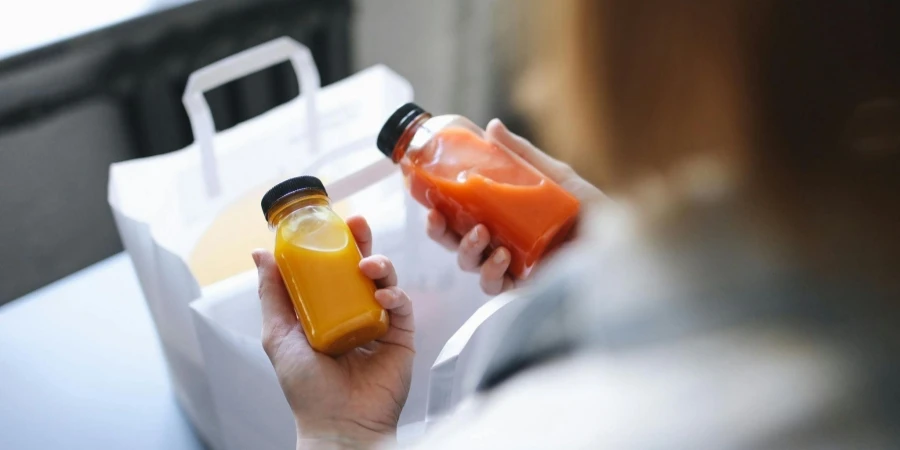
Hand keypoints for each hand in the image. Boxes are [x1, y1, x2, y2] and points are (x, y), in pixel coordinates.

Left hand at [252, 216, 413, 449]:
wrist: (339, 423)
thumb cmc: (307, 388)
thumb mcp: (278, 335)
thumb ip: (272, 294)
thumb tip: (260, 254)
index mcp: (326, 310)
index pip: (332, 268)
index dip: (332, 243)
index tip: (329, 221)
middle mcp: (354, 312)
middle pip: (362, 267)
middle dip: (362, 242)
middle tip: (357, 224)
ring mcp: (379, 322)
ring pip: (386, 280)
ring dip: (379, 264)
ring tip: (368, 266)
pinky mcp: (401, 336)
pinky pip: (401, 305)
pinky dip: (394, 294)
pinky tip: (382, 295)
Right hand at [426, 119, 604, 294]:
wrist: (621, 239)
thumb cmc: (590, 209)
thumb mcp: (555, 176)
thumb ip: (522, 154)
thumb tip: (491, 125)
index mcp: (501, 220)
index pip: (460, 220)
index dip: (439, 215)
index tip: (428, 202)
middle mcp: (501, 245)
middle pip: (457, 245)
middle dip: (441, 235)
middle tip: (437, 219)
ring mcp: (512, 268)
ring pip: (470, 266)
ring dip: (467, 250)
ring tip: (482, 233)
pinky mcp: (525, 288)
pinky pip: (495, 286)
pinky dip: (492, 272)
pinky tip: (501, 257)